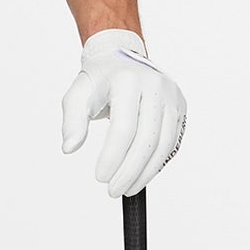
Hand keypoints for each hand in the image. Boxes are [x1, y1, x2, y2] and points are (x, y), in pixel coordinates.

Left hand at [61, 28, 186, 197]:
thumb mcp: (77, 96)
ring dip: (146, 172)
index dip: (112, 158)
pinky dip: (158, 163)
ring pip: (164, 144)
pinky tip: (142, 174)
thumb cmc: (98, 80)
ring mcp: (172, 96)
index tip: (100, 178)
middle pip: (147, 139)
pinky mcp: (180, 107)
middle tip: (114, 190)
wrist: (121, 58)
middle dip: (130, 171)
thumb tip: (69, 147)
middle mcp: (155, 85)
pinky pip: (172, 141)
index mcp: (128, 80)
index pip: (123, 128)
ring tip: (128, 188)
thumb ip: (72, 121)